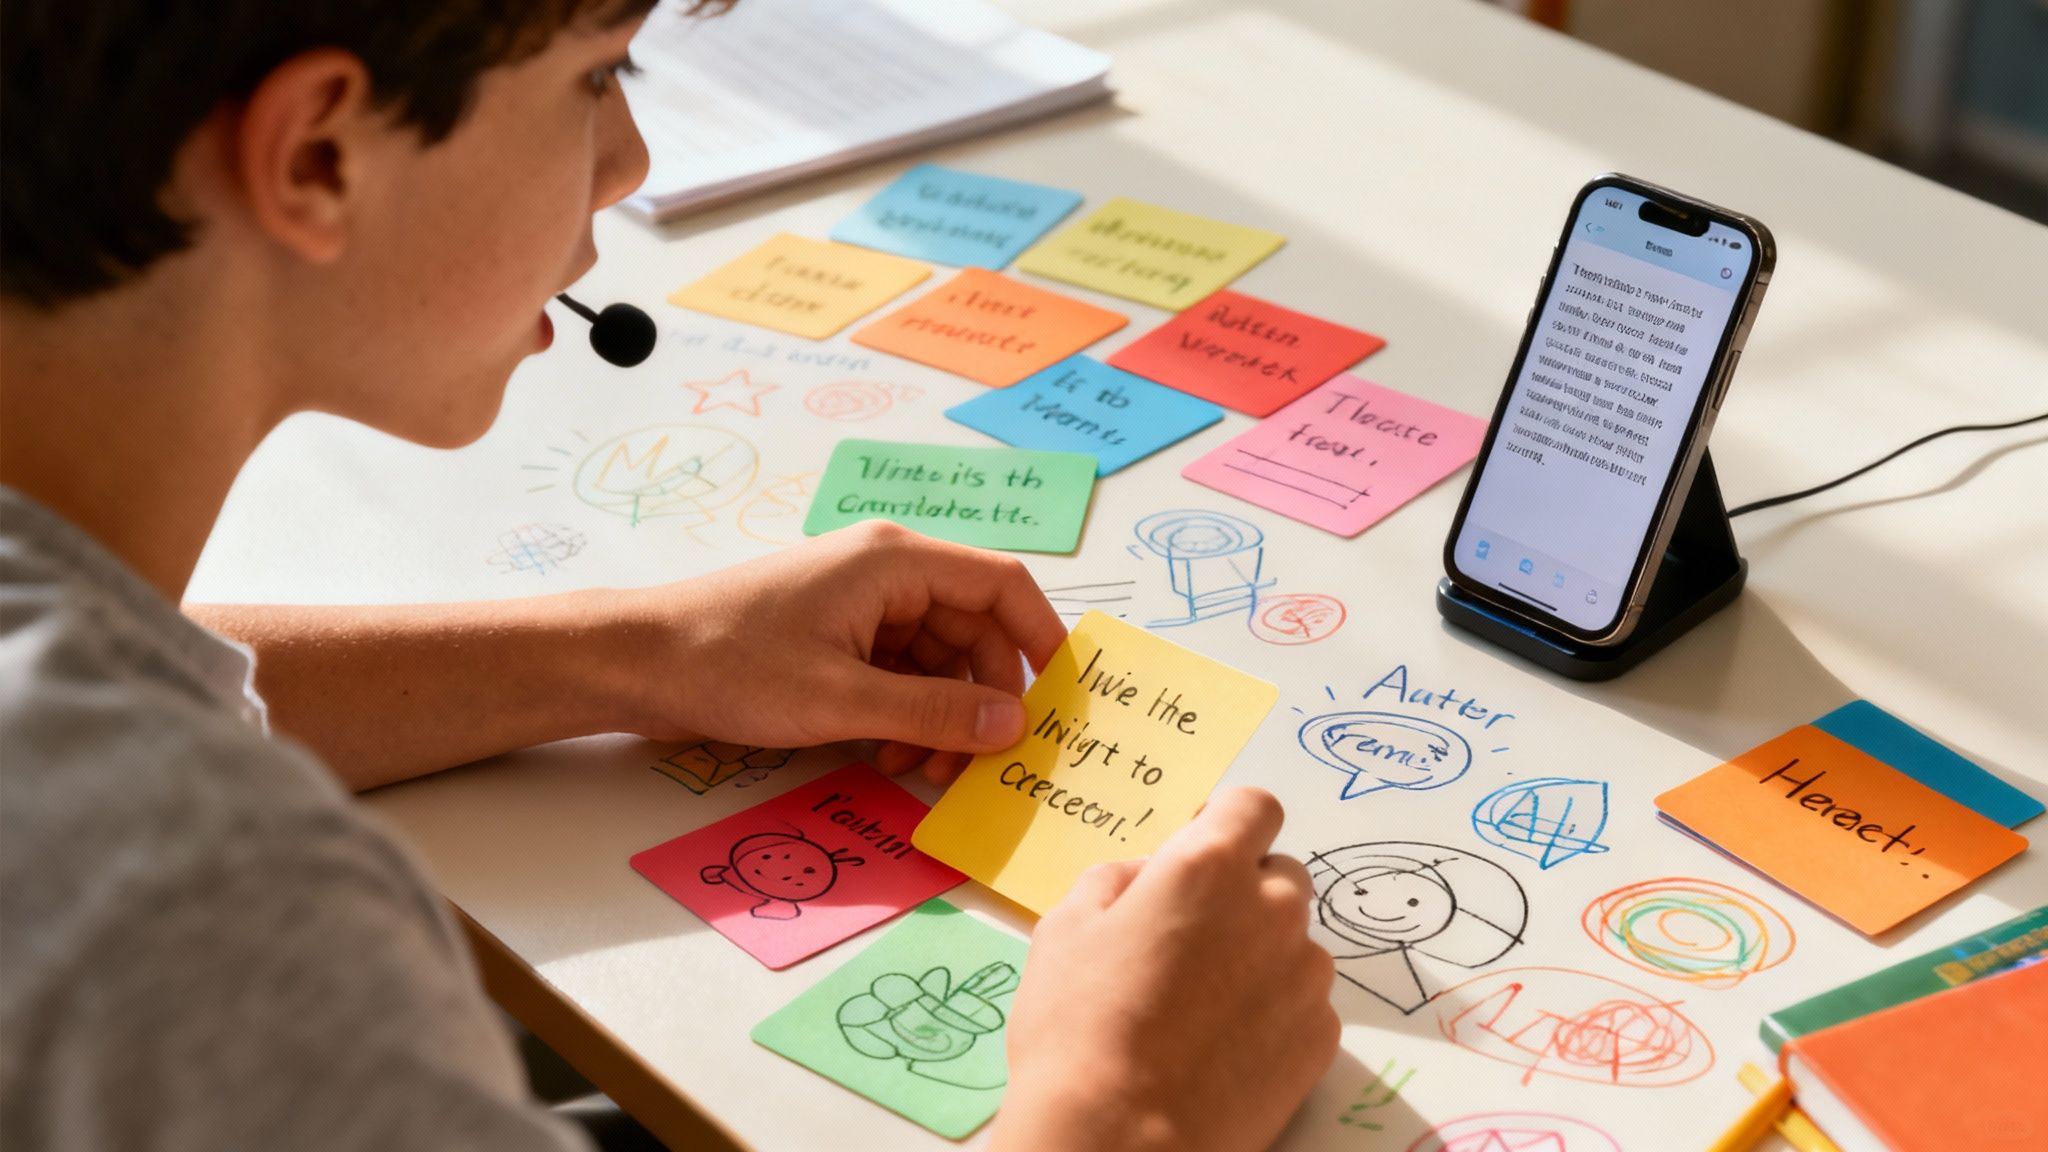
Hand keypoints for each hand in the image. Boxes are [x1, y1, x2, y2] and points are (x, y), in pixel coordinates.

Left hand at [616, 521, 1067, 782]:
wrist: (638, 664)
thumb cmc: (730, 664)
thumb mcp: (842, 700)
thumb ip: (934, 714)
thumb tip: (1012, 725)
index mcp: (895, 562)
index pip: (1003, 586)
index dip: (1043, 639)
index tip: (1061, 699)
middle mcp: (886, 573)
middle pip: (975, 630)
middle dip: (983, 699)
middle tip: (977, 762)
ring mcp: (860, 605)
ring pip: (938, 660)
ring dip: (942, 717)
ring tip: (919, 770)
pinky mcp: (836, 637)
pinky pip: (900, 673)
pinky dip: (906, 716)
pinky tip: (888, 758)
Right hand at [992, 789, 1338, 1151]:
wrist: (1120, 1140)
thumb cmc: (1078, 1028)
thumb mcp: (1066, 927)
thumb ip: (1119, 879)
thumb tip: (1151, 877)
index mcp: (1209, 866)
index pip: (1254, 805)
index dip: (1226, 822)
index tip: (1199, 850)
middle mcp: (1274, 909)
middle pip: (1279, 873)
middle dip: (1242, 891)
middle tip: (1189, 939)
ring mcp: (1305, 976)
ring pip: (1293, 940)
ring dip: (1260, 953)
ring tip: (1202, 1005)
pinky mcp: (1322, 1037)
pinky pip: (1303, 1001)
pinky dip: (1274, 1010)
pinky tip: (1224, 1045)